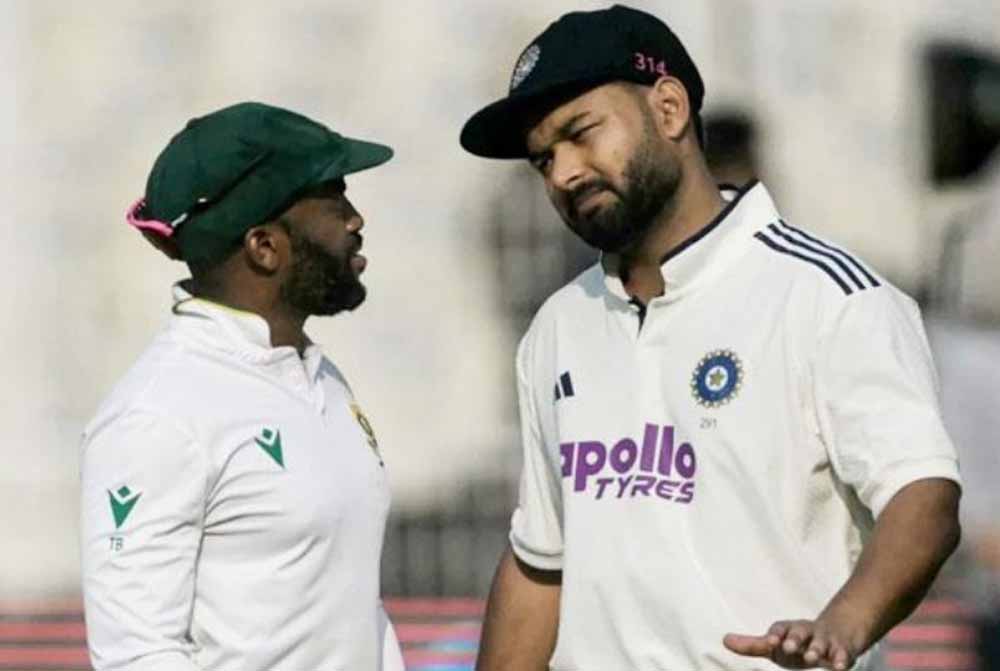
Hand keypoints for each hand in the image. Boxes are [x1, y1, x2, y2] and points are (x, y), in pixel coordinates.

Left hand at [723, 615, 866, 669]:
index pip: (779, 628)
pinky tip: (839, 666)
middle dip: (794, 639)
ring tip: (812, 657)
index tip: (769, 641)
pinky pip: (842, 654)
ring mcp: (825, 640)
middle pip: (799, 632)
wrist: (834, 634)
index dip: (775, 635)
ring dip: (816, 649)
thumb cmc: (797, 642)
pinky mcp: (842, 650)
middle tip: (788, 647)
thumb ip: (752, 645)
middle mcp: (806, 632)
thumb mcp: (776, 643)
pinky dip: (841, 659)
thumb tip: (725, 640)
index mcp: (788, 629)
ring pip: (821, 643)